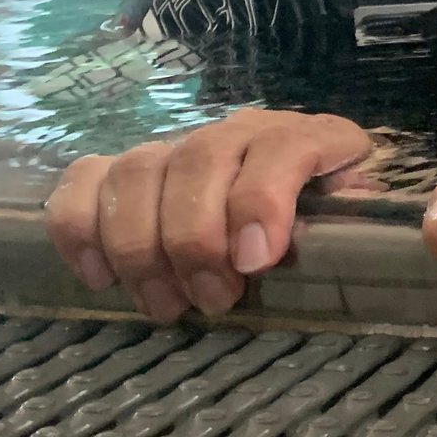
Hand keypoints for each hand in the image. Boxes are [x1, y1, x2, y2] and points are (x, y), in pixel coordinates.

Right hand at [44, 109, 376, 320]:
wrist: (301, 203)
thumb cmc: (332, 225)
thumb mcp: (355, 225)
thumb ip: (347, 229)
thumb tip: (322, 251)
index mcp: (308, 138)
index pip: (281, 147)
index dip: (261, 201)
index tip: (255, 263)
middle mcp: (239, 131)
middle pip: (198, 161)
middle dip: (196, 240)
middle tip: (213, 301)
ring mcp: (179, 145)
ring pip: (137, 171)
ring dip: (141, 247)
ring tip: (166, 305)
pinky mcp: (127, 170)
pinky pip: (85, 180)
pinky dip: (81, 229)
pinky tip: (102, 278)